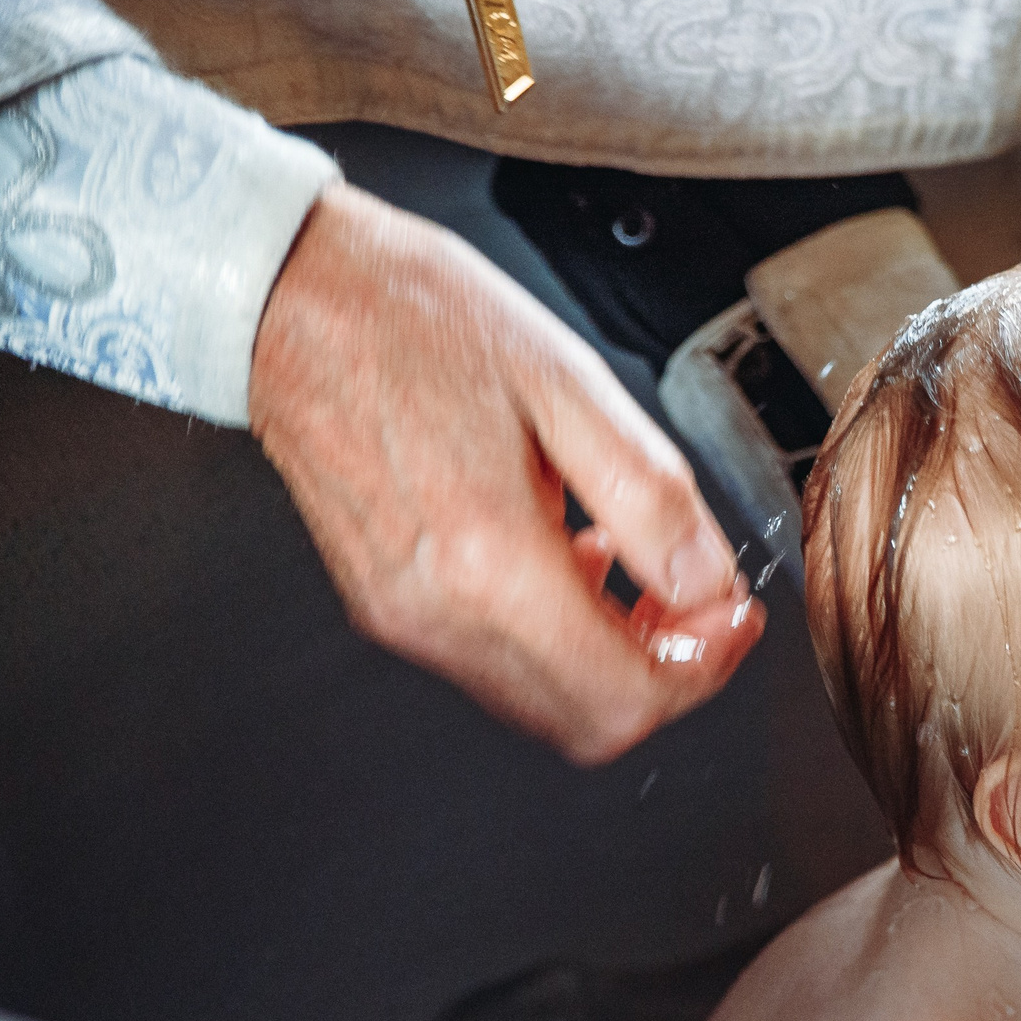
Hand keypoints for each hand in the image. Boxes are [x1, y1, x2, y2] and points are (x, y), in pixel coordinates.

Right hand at [250, 182, 763, 763]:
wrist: (288, 298)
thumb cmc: (416, 320)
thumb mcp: (570, 384)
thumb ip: (653, 498)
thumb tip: (709, 582)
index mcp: (487, 557)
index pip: (625, 696)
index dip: (703, 669)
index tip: (732, 615)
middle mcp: (435, 609)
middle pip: (589, 722)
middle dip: (667, 673)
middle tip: (700, 601)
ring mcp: (402, 615)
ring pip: (544, 704)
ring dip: (613, 658)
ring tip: (638, 567)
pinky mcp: (385, 604)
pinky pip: (495, 665)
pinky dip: (556, 638)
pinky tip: (573, 560)